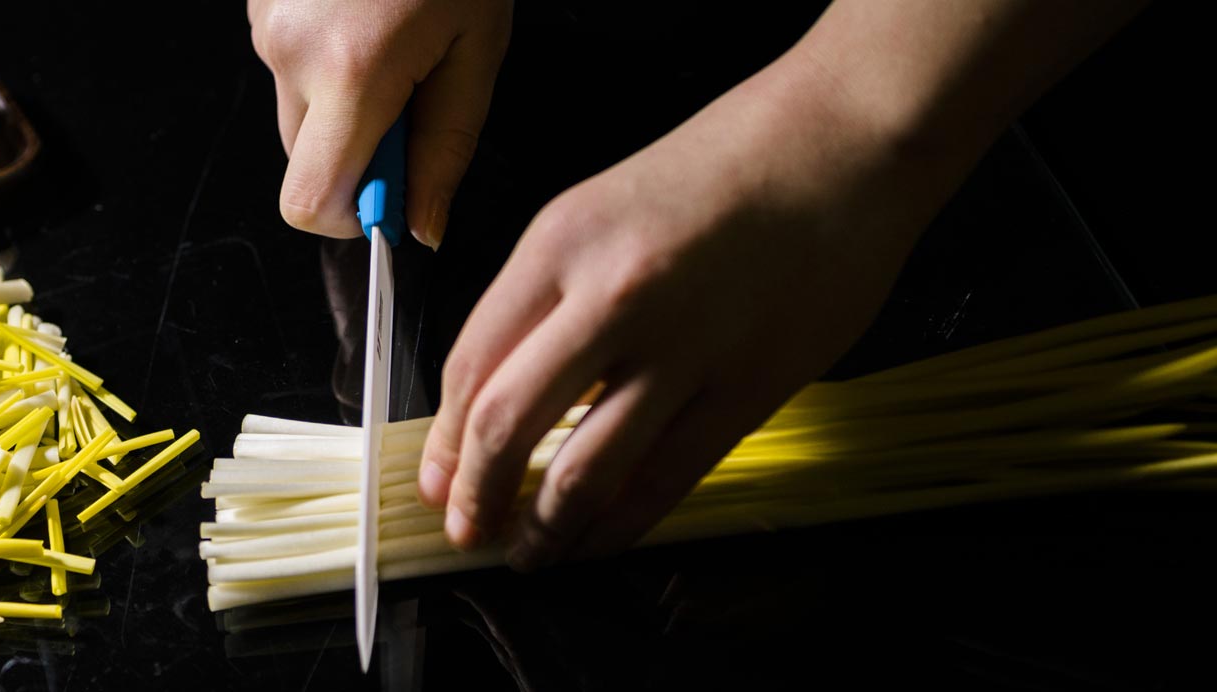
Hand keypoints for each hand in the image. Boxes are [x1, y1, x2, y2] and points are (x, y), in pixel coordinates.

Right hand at [248, 0, 510, 247]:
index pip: (311, 202)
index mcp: (353, 73)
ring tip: (389, 38)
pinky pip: (288, 64)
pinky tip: (362, 14)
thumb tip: (421, 227)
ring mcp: (265, 24)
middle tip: (410, 96)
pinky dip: (324, 59)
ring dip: (342, 100)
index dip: (350, 217)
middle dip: (357, 152)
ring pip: (298, 111)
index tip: (392, 193)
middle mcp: (291, 52)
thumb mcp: (476, 52)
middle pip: (305, 160)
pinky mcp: (257, 4)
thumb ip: (445, 149)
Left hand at [418, 54, 976, 569]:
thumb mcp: (598, 211)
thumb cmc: (719, 170)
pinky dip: (622, 525)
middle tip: (469, 531)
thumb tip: (494, 395)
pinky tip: (600, 540)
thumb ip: (545, 299)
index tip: (435, 481)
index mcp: (559, 244)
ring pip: (586, 470)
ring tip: (531, 554)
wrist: (842, 141)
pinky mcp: (748, 387)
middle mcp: (611, 295)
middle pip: (508, 423)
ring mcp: (684, 346)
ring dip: (546, 528)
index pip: (471, 364)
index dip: (444, 441)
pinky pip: (666, 479)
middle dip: (476, 496)